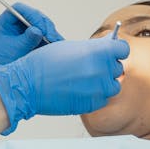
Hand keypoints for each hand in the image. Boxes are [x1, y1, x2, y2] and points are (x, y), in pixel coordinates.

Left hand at [0, 3, 62, 67]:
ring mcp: (26, 32)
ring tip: (57, 41)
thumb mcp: (13, 51)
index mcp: (5, 23)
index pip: (19, 9)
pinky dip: (53, 39)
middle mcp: (16, 25)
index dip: (31, 14)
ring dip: (51, 32)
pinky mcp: (35, 40)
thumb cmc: (3, 64)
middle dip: (45, 25)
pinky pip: (46, 35)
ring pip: (42, 25)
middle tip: (51, 36)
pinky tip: (59, 43)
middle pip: (34, 16)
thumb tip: (37, 30)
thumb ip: (25, 40)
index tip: (40, 26)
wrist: (5, 81)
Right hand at [0, 37, 128, 133]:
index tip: (109, 51)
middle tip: (88, 66)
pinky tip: (79, 89)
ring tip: (84, 79)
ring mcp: (97, 89)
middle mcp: (100, 70)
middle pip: (117, 67)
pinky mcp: (91, 104)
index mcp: (96, 52)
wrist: (26, 86)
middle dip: (106, 65)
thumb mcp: (68, 46)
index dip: (116, 49)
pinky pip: (103, 98)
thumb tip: (108, 44)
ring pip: (113, 85)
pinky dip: (95, 94)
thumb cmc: (43, 63)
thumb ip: (92, 47)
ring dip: (103, 82)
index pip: (122, 49)